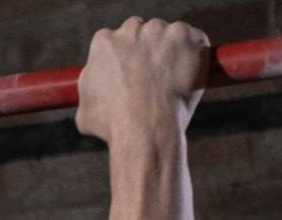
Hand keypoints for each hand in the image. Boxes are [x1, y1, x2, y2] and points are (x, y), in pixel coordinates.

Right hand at [75, 18, 209, 145]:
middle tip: (155, 75)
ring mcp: (162, 31)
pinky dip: (195, 55)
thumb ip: (90, 90)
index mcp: (104, 41)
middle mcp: (132, 29)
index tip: (133, 71)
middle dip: (149, 49)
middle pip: (143, 31)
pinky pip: (196, 41)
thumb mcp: (85, 109)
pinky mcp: (188, 36)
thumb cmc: (113, 125)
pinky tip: (190, 77)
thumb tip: (92, 93)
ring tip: (172, 82)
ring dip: (172, 52)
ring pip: (170, 35)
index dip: (126, 56)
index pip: (117, 39)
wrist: (145, 129)